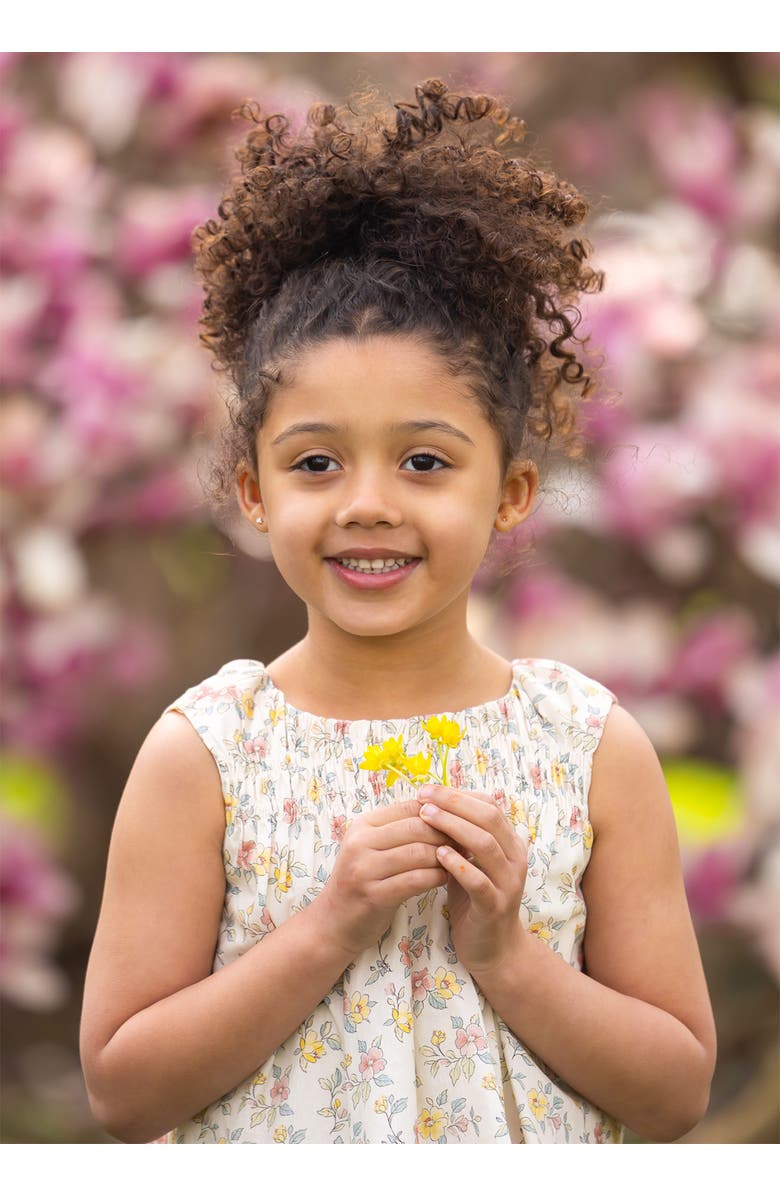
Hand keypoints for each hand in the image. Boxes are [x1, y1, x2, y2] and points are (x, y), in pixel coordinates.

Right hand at [316, 800, 453, 958]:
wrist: (334, 922)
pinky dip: (436, 877)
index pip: (410, 807)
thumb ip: (401, 830)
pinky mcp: (374, 895)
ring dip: (444, 857)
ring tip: (458, 860)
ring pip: (419, 853)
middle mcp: (360, 842)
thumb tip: (445, 811)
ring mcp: (365, 869)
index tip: (459, 822)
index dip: (439, 813)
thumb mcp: (374, 848)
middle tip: (466, 842)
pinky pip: (416, 880)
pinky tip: (445, 878)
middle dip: (446, 834)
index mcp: (363, 825)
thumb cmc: (363, 881)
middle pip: (417, 827)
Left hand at [416, 785, 527, 976]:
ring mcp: (508, 883)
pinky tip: (438, 854)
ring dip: (454, 827)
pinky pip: (479, 881)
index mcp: (510, 844)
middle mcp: (514, 859)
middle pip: (488, 818)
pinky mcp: (495, 907)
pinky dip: (459, 864)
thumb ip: (459, 836)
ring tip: (426, 817)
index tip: (429, 788)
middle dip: (454, 803)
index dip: (459, 794)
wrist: (493, 949)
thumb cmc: (475, 899)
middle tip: (424, 797)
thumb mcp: (469, 862)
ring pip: (485, 844)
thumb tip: (432, 802)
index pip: (489, 806)